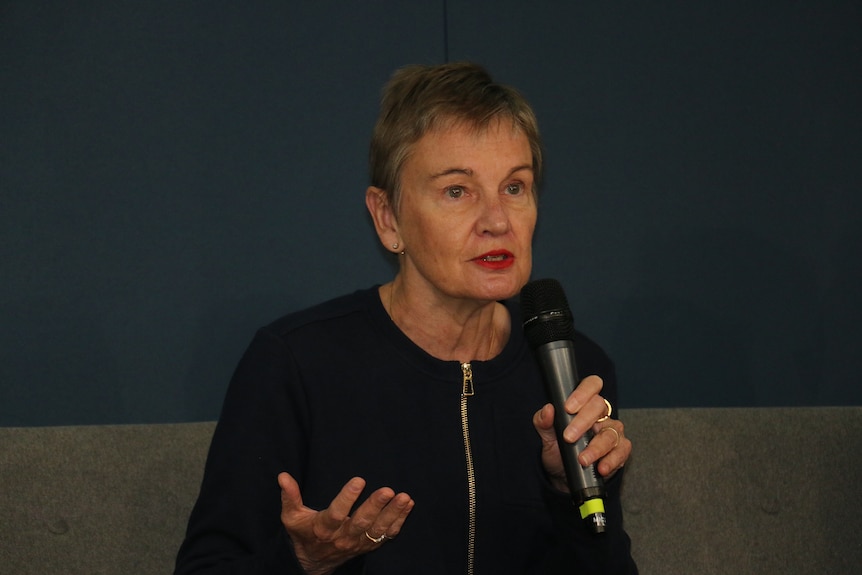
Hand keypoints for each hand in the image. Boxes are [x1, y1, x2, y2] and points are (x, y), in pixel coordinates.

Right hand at [278, 472, 414, 574]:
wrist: (313, 562)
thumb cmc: (304, 533)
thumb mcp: (292, 517)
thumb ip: (289, 496)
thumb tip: (283, 476)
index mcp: (323, 529)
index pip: (336, 514)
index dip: (347, 498)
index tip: (358, 480)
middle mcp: (342, 538)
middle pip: (361, 523)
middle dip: (375, 506)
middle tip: (388, 490)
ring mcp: (357, 543)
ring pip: (377, 530)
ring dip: (393, 514)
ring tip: (404, 497)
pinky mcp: (368, 546)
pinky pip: (386, 536)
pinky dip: (399, 521)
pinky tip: (408, 505)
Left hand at [532, 375, 631, 489]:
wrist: (564, 476)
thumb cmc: (558, 450)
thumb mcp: (547, 436)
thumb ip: (543, 421)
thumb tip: (548, 409)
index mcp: (584, 404)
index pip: (591, 385)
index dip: (582, 393)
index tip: (568, 408)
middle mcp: (601, 415)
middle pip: (599, 407)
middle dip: (583, 422)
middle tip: (568, 437)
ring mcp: (612, 432)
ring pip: (609, 433)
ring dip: (595, 448)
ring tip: (582, 459)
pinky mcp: (620, 451)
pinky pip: (621, 452)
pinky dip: (611, 461)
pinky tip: (601, 467)